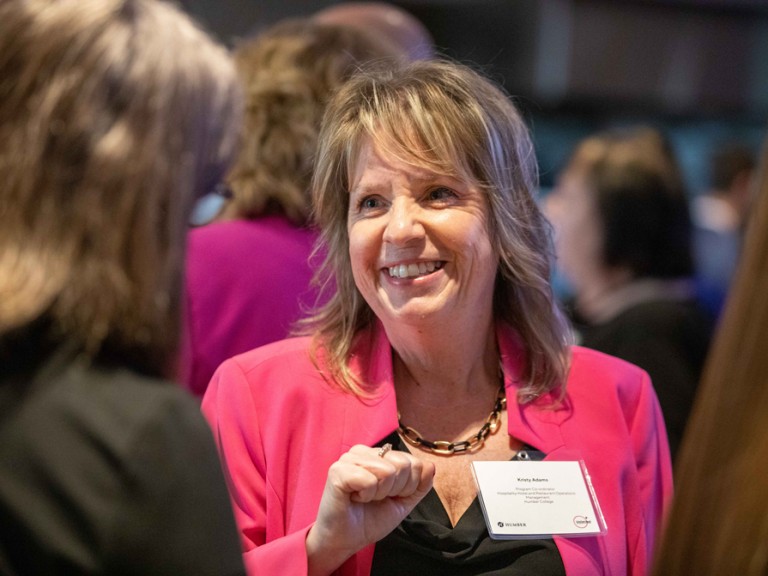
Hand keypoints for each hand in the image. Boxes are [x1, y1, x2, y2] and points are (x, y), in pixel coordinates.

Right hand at [305, 444, 434, 575]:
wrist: (346, 540)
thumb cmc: (370, 519)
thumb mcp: (402, 502)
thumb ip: (419, 485)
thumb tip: (431, 465)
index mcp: (379, 455)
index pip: (413, 462)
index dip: (407, 486)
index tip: (389, 497)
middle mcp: (364, 451)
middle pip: (402, 464)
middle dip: (395, 490)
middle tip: (375, 498)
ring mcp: (349, 458)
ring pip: (387, 471)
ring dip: (380, 493)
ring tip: (365, 498)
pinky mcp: (338, 471)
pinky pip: (370, 480)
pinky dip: (366, 496)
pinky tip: (354, 498)